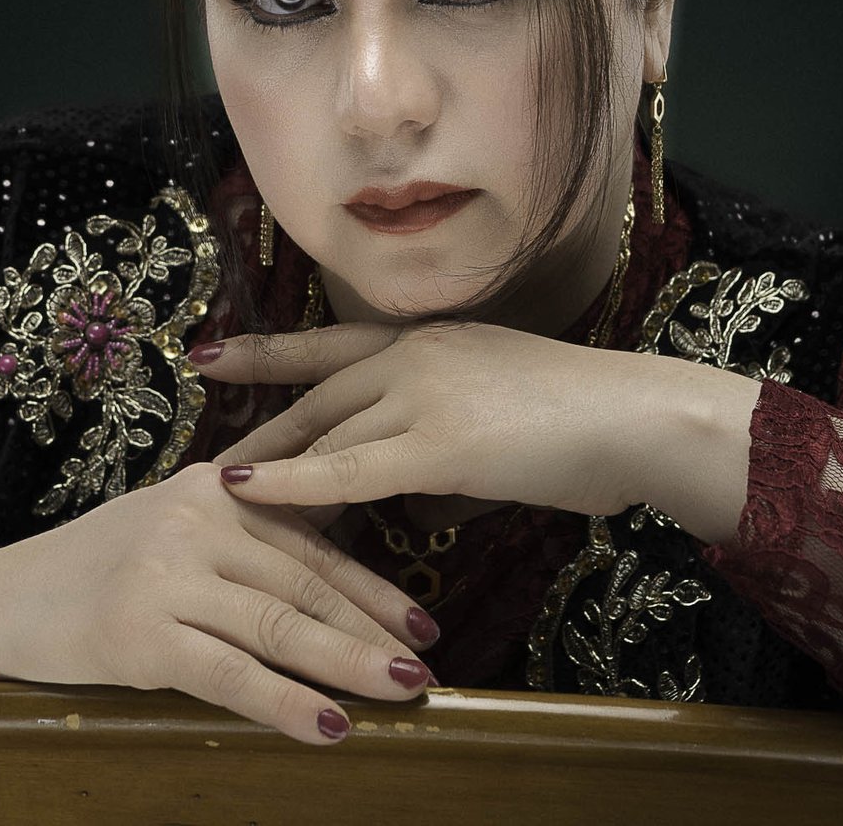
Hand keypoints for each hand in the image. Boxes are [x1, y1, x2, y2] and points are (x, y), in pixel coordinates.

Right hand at [0, 463, 438, 743]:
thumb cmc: (88, 574)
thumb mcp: (168, 529)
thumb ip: (237, 540)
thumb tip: (324, 577)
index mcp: (213, 488)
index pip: (311, 541)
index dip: (372, 587)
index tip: (422, 623)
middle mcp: (196, 519)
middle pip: (306, 582)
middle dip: (374, 628)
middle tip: (428, 667)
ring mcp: (167, 574)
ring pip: (281, 624)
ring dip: (350, 663)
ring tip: (404, 691)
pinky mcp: (140, 633)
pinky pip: (231, 674)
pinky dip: (286, 703)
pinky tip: (329, 727)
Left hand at [197, 322, 758, 533]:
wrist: (640, 420)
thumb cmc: (588, 430)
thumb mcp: (501, 423)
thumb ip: (444, 449)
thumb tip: (409, 501)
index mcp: (435, 342)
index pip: (332, 346)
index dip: (269, 353)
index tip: (213, 355)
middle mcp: (419, 354)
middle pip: (317, 392)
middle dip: (259, 427)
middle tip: (202, 455)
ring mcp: (426, 393)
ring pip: (326, 432)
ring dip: (270, 467)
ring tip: (218, 496)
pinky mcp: (439, 443)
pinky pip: (347, 469)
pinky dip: (290, 484)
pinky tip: (243, 493)